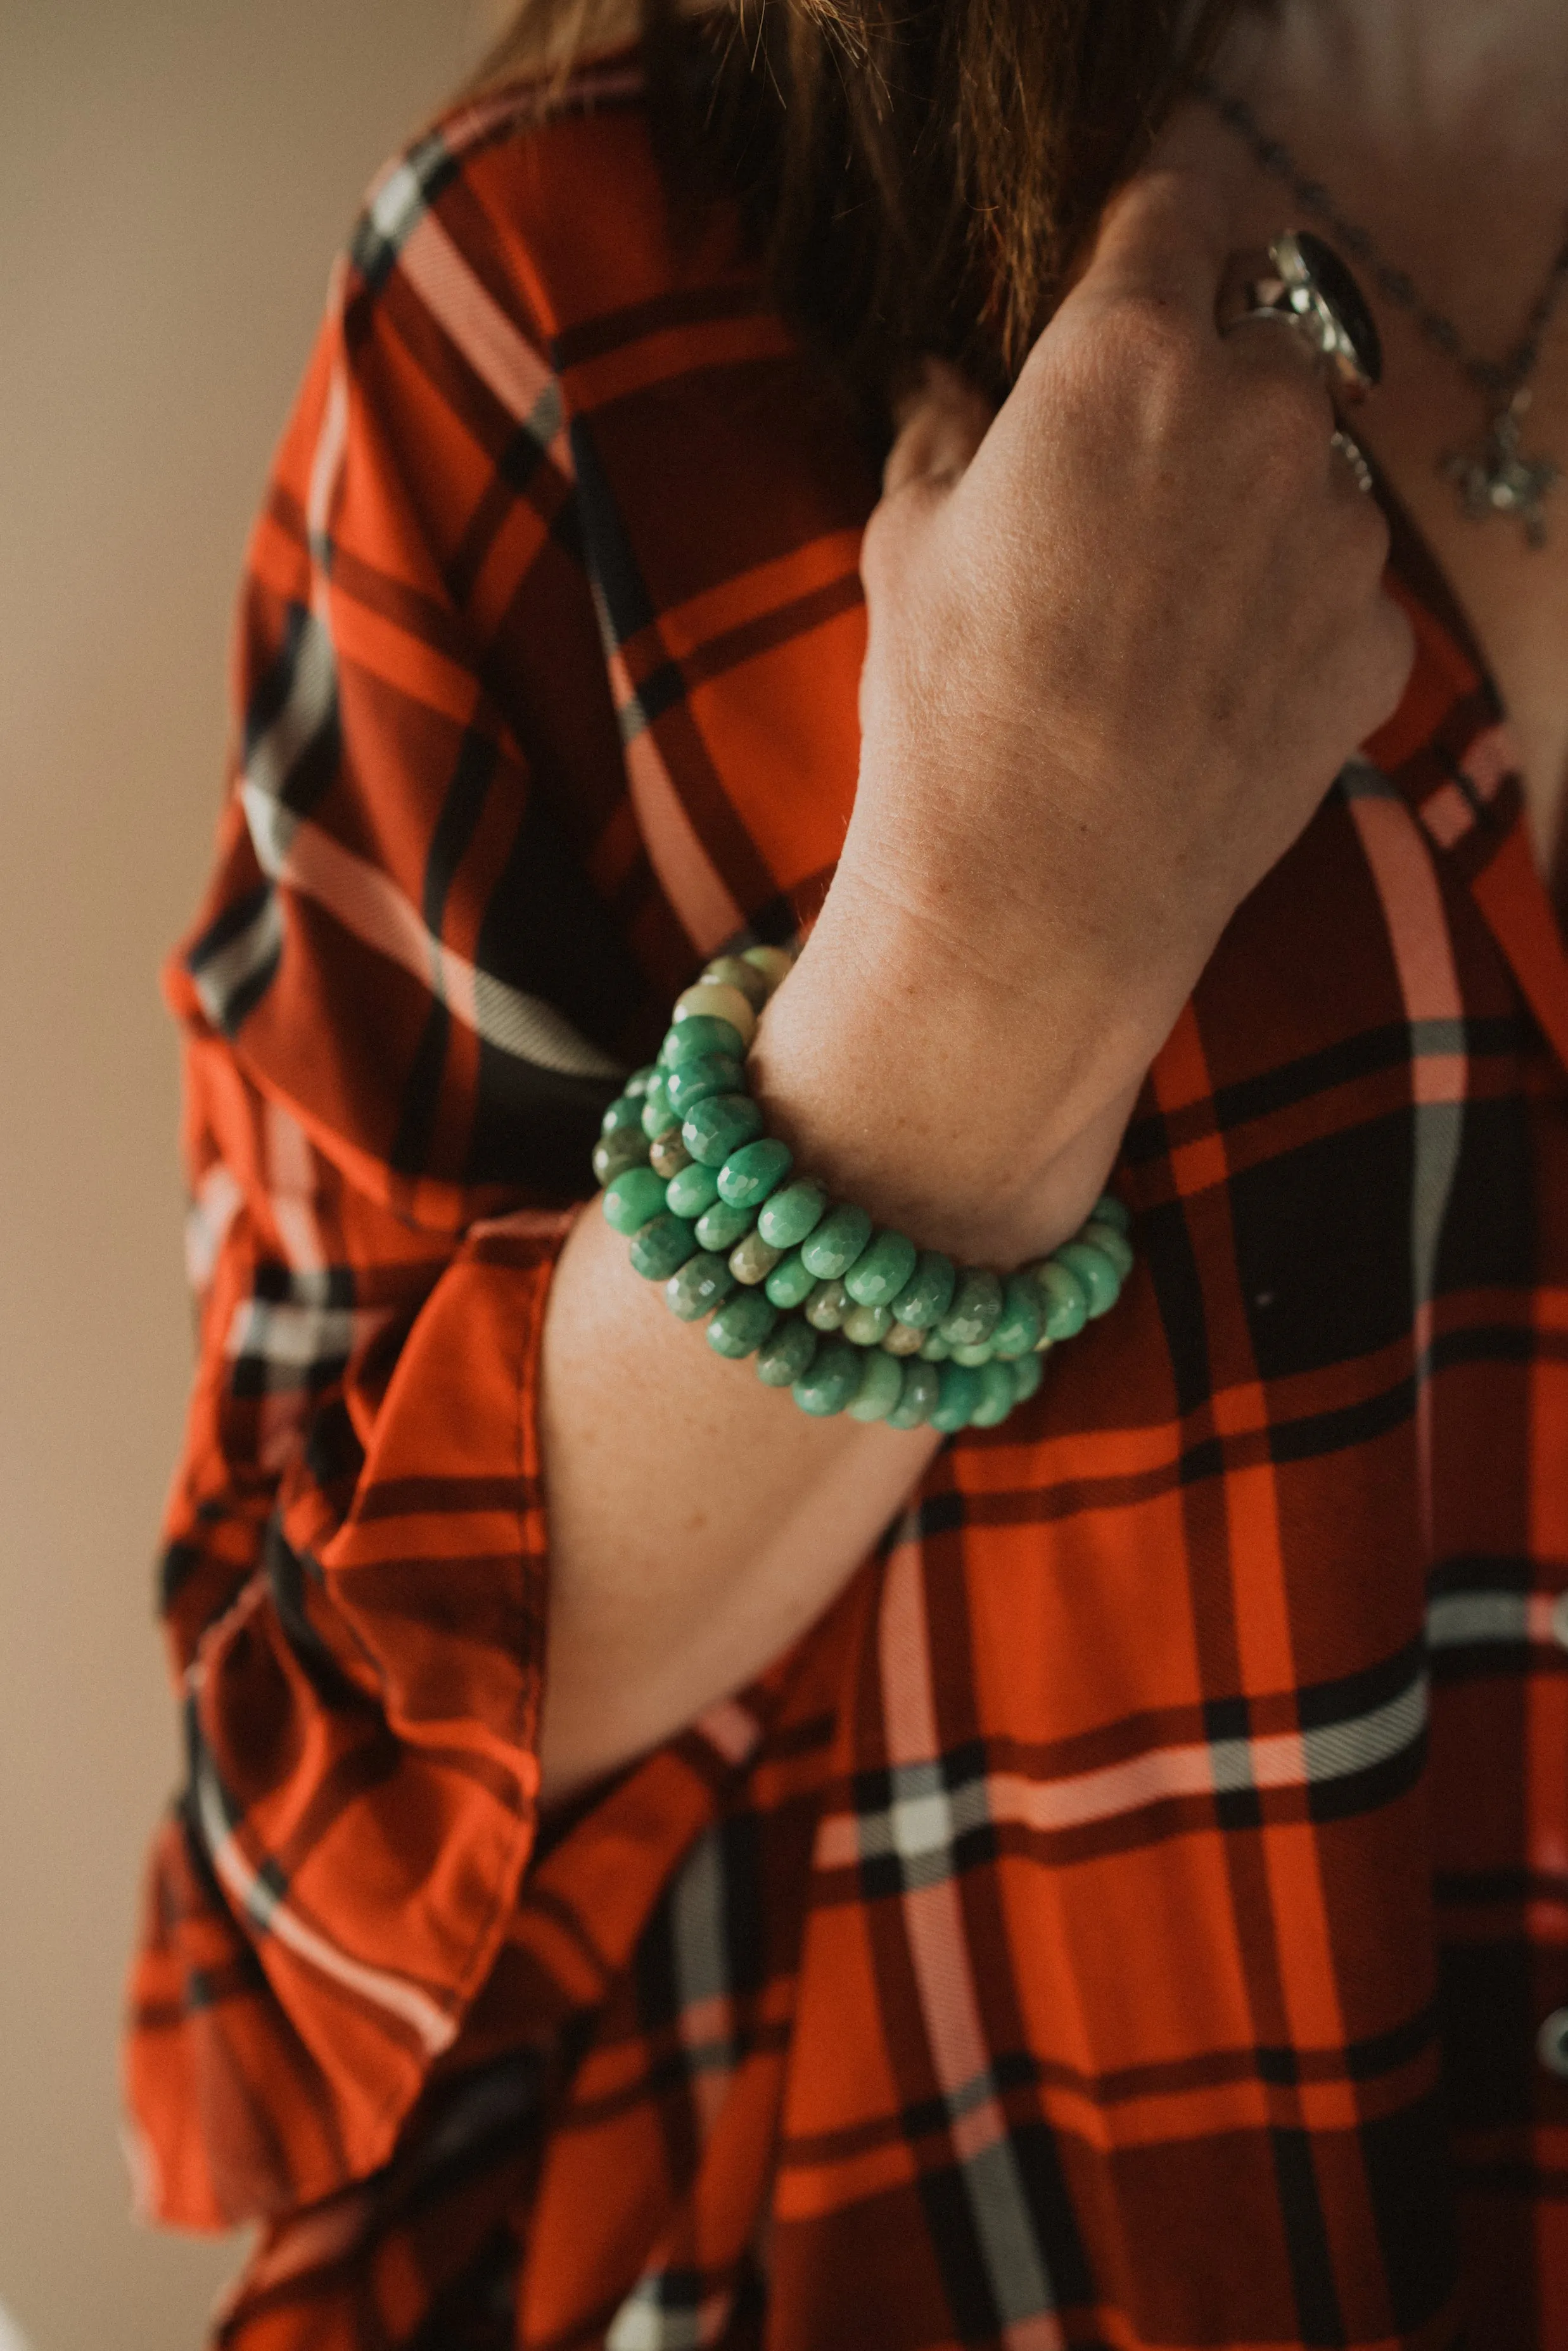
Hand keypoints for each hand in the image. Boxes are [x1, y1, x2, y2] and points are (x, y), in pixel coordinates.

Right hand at [758, 162, 1413, 1259]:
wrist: (1039, 897)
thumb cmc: (951, 712)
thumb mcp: (907, 547)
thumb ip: (944, 433)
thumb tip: (943, 384)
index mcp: (1128, 355)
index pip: (1180, 205)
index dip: (1148, 244)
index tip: (1127, 288)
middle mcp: (1260, 413)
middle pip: (1263, 340)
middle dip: (1207, 392)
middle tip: (1131, 495)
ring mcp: (1338, 530)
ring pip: (1312, 471)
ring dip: (1258, 508)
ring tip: (1167, 621)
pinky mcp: (1376, 638)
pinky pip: (1341, 589)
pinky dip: (1291, 617)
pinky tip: (1212, 691)